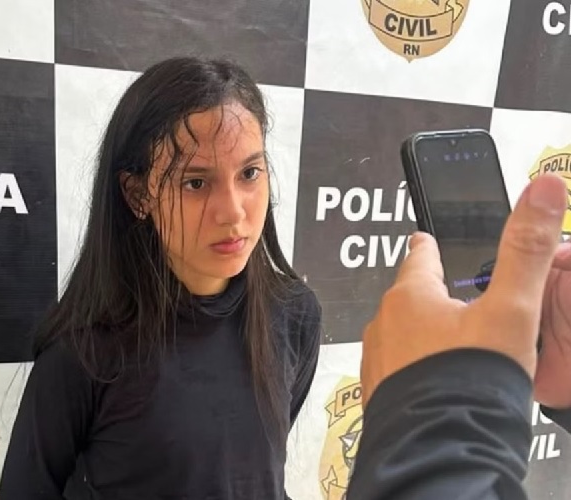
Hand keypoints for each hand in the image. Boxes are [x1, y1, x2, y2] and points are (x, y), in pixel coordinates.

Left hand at [360, 174, 567, 406]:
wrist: (437, 449)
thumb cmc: (467, 381)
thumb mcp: (511, 309)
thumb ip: (526, 250)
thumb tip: (544, 190)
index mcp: (411, 296)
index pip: (419, 256)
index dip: (429, 246)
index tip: (425, 239)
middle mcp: (385, 324)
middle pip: (409, 297)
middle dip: (430, 295)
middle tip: (452, 297)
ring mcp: (378, 359)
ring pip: (401, 334)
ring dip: (422, 333)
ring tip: (449, 343)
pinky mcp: (379, 392)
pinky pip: (398, 367)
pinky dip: (416, 365)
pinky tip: (435, 377)